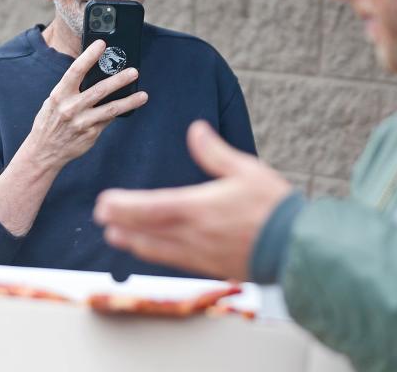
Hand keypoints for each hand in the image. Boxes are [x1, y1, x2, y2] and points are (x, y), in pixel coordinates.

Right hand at [26, 39, 146, 170]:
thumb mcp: (54, 102)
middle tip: (134, 72)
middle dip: (119, 80)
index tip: (101, 44)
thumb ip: (71, 89)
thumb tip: (95, 74)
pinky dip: (118, 112)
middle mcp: (71, 108)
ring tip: (143, 95)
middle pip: (99, 90)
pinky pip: (108, 119)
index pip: (75, 71)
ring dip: (129, 101)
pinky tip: (129, 106)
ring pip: (110, 109)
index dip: (89, 56)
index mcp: (59, 95)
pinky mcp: (91, 134)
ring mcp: (82, 122)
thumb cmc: (51, 121)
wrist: (43, 151)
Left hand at [93, 120, 292, 280]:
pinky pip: (174, 259)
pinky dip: (155, 253)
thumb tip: (195, 129)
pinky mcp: (211, 266)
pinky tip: (149, 249)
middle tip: (101, 216)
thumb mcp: (246, 169)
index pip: (151, 207)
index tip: (105, 202)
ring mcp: (201, 253)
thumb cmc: (272, 206)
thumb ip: (215, 152)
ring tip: (115, 235)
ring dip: (133, 240)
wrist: (295, 245)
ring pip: (157, 248)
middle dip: (122, 222)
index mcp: (199, 208)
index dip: (124, 206)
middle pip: (147, 229)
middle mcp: (194, 234)